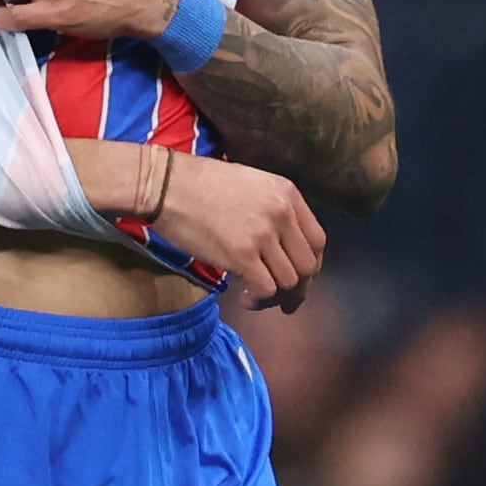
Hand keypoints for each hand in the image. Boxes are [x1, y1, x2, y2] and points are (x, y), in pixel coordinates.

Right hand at [144, 153, 323, 307]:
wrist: (167, 185)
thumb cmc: (199, 184)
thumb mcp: (251, 183)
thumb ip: (273, 208)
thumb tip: (282, 244)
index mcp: (287, 193)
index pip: (318, 240)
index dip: (311, 266)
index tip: (300, 279)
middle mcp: (282, 213)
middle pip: (307, 265)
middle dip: (299, 289)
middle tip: (285, 301)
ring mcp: (263, 234)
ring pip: (289, 281)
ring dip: (275, 298)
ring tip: (256, 299)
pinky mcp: (241, 255)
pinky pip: (266, 289)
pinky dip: (259, 300)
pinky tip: (245, 298)